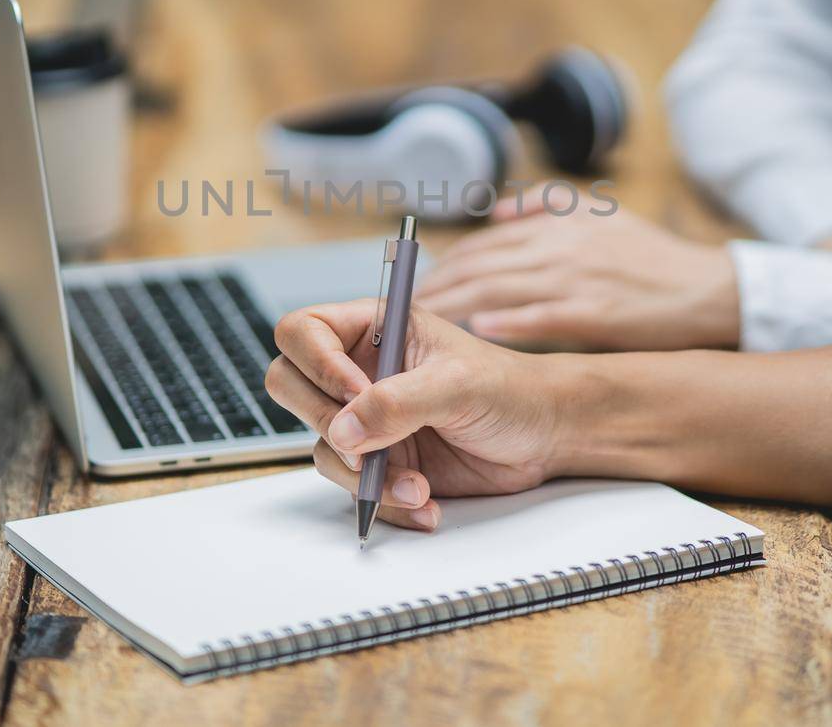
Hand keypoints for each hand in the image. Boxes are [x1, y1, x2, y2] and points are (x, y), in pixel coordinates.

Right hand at [265, 300, 561, 531]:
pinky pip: (353, 486)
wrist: (542, 436)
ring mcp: (366, 418)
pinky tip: (425, 503)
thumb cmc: (509, 388)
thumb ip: (399, 401)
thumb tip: (344, 427)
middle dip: (325, 421)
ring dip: (364, 475)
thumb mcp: (458, 385)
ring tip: (417, 484)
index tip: (352, 392)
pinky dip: (383, 502)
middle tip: (366, 444)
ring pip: (322, 446)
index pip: (303, 332)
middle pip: (290, 386)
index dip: (315, 362)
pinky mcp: (378, 461)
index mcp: (373, 328)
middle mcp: (359, 371)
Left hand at [416, 197, 739, 350]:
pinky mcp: (592, 314)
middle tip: (402, 311)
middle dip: (436, 287)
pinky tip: (476, 330)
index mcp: (558, 224)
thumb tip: (495, 211)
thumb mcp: (602, 218)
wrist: (709, 291)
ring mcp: (575, 279)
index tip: (417, 284)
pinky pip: (537, 318)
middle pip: (479, 265)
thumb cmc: (652, 259)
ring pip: (498, 289)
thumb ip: (546, 209)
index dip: (445, 264)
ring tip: (423, 324)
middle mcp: (560, 247)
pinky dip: (504, 322)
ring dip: (455, 306)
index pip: (483, 242)